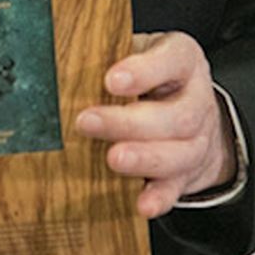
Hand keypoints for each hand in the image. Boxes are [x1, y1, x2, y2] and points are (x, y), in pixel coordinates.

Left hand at [75, 29, 236, 218]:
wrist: (189, 111)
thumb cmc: (148, 77)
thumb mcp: (133, 51)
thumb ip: (108, 55)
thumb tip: (58, 64)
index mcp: (183, 61)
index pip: (173, 59)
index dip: (145, 70)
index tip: (111, 80)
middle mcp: (196, 99)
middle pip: (177, 115)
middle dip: (130, 122)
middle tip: (88, 122)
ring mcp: (196, 140)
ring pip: (181, 153)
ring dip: (144, 159)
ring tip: (113, 159)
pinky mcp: (187, 173)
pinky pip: (176, 187)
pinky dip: (158, 197)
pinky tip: (141, 203)